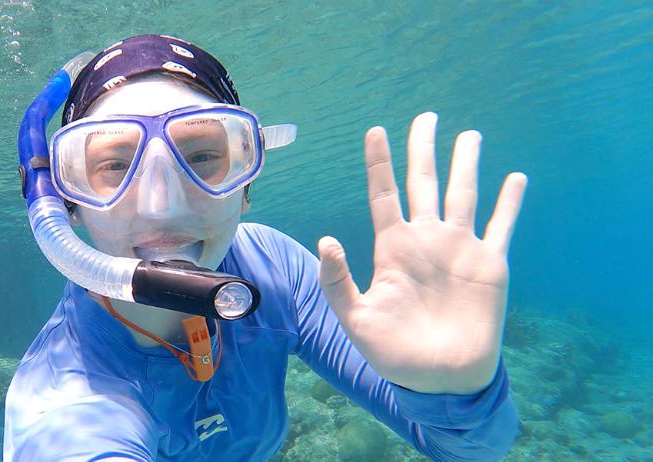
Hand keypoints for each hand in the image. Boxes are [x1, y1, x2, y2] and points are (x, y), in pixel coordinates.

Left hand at [317, 113, 526, 393]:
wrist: (439, 378)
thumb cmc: (392, 352)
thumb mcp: (354, 319)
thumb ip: (337, 281)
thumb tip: (327, 239)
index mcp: (393, 247)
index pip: (384, 194)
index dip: (379, 163)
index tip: (376, 130)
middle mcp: (426, 239)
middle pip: (424, 182)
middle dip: (424, 149)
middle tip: (426, 116)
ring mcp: (459, 248)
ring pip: (464, 193)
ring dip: (467, 163)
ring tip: (469, 135)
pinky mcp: (489, 263)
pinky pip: (501, 225)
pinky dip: (510, 202)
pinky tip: (515, 179)